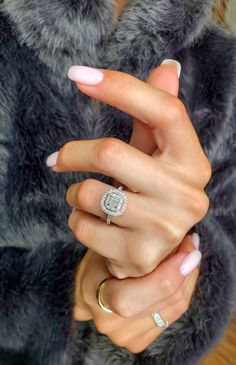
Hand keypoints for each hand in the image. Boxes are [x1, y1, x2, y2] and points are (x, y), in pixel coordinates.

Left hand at [46, 62, 211, 277]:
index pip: (164, 111)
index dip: (121, 88)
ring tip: (86, 198)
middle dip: (73, 153)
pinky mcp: (139, 254)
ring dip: (74, 192)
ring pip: (89, 193)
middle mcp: (185, 194)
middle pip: (111, 152)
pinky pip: (82, 226)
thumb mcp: (157, 154)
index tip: (79, 76)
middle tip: (58, 159)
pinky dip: (75, 219)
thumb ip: (157, 114)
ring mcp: (164, 227)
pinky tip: (93, 222)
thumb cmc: (150, 191)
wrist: (153, 248)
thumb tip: (167, 67)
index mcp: (192, 162)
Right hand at [73, 234, 200, 352]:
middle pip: (162, 301)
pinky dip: (184, 290)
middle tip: (191, 244)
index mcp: (95, 297)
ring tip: (189, 254)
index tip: (185, 244)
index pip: (130, 297)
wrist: (87, 289)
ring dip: (188, 277)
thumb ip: (134, 245)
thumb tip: (173, 234)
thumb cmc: (97, 262)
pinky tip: (184, 272)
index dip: (165, 274)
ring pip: (174, 307)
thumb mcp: (108, 247)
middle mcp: (110, 322)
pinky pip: (174, 314)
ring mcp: (125, 336)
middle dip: (184, 269)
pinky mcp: (139, 340)